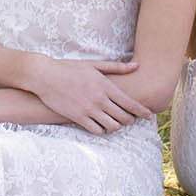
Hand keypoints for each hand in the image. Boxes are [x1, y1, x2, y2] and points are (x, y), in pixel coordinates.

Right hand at [27, 57, 152, 134]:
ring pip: (112, 126)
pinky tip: (100, 126)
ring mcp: (89, 109)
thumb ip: (116, 68)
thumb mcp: (94, 65)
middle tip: (129, 119)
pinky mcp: (78, 117)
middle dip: (129, 120)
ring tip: (114, 123)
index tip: (150, 114)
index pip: (130, 103)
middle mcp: (100, 99)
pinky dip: (102, 130)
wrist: (45, 76)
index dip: (142, 111)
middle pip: (124, 117)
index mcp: (106, 85)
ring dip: (115, 126)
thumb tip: (136, 65)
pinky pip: (97, 130)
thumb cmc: (70, 68)